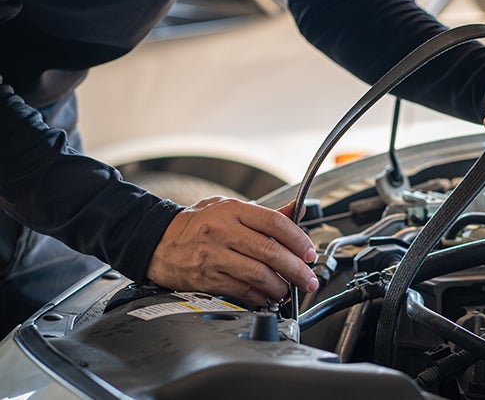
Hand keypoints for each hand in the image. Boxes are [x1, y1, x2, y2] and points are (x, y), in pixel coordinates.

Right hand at [146, 197, 317, 306]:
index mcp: (233, 210)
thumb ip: (264, 213)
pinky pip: (242, 290)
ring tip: (288, 290)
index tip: (309, 252)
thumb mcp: (228, 207)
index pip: (275, 223)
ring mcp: (214, 256)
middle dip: (296, 269)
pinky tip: (268, 297)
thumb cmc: (195, 224)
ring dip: (280, 286)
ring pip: (258, 274)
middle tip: (308, 279)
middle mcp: (224, 232)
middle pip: (271, 252)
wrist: (156, 240)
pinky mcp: (207, 278)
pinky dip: (260, 296)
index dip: (298, 240)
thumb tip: (297, 211)